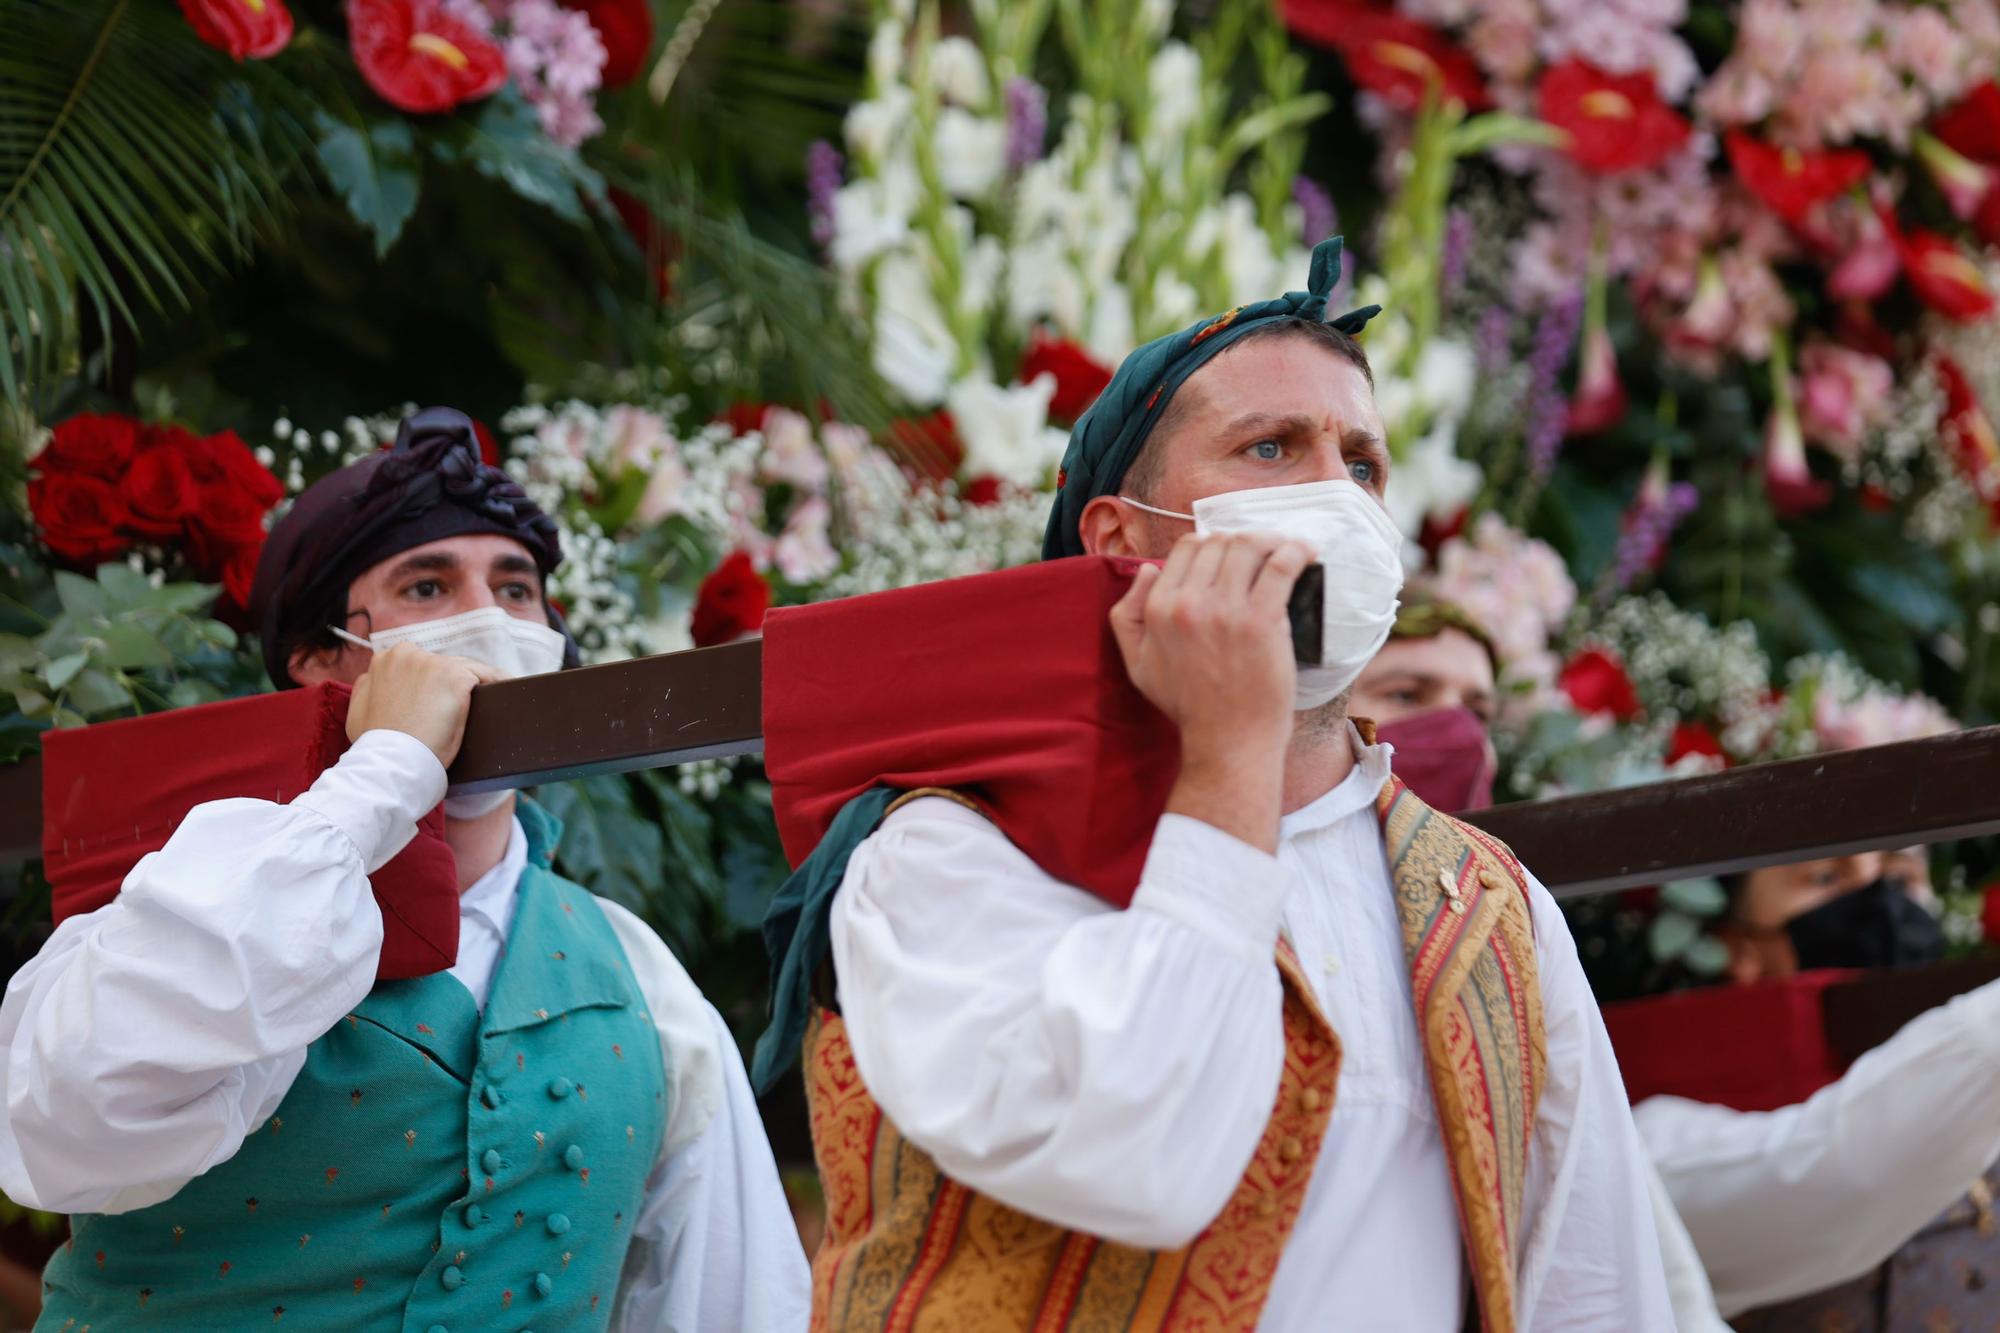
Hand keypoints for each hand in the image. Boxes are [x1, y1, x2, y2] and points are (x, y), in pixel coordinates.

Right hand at [345, 643, 502, 768]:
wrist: (392, 762)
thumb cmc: (377, 744)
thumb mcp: (359, 710)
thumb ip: (369, 687)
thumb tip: (375, 679)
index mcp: (387, 659)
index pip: (422, 665)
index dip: (436, 684)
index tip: (446, 699)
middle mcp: (408, 654)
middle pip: (446, 666)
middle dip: (457, 685)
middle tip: (468, 707)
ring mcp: (433, 663)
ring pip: (468, 670)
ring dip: (480, 685)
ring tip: (496, 701)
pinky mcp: (455, 676)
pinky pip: (486, 676)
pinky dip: (499, 684)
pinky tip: (507, 694)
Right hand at [1108, 533, 1312, 851]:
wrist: (1228, 742)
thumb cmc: (1188, 707)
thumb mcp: (1138, 665)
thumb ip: (1128, 615)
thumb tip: (1147, 570)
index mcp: (1158, 609)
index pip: (1187, 548)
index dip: (1213, 545)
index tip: (1233, 556)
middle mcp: (1189, 603)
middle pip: (1220, 542)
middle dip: (1244, 542)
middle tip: (1265, 555)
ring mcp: (1227, 610)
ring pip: (1249, 546)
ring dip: (1272, 541)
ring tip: (1289, 550)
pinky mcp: (1262, 620)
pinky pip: (1281, 566)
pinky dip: (1296, 551)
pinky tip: (1306, 554)